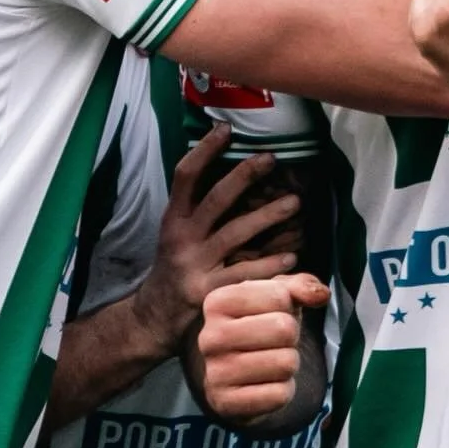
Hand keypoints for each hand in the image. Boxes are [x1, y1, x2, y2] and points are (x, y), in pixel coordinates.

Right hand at [129, 123, 301, 358]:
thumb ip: (197, 207)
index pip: (185, 176)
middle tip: (271, 159)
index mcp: (173, 218)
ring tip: (294, 202)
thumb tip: (233, 169)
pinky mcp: (208, 293)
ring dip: (268, 216)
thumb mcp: (176, 233)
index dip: (204, 150)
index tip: (226, 129)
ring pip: (235, 234)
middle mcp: (182, 238)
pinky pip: (243, 273)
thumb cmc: (174, 266)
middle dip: (244, 176)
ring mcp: (195, 266)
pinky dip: (269, 264)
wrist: (154, 318)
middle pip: (215, 199)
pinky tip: (291, 255)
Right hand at [197, 273, 331, 420]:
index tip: (272, 314)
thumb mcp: (276, 297)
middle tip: (275, 342)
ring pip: (286, 363)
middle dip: (291, 336)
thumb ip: (301, 286)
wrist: (236, 377)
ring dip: (288, 364)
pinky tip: (265, 385)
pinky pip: (280, 395)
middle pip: (284, 329)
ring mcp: (215, 373)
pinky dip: (283, 390)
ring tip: (270, 362)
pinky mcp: (227, 405)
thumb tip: (322, 294)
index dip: (288, 307)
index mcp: (217, 302)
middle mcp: (209, 337)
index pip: (279, 296)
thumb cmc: (258, 326)